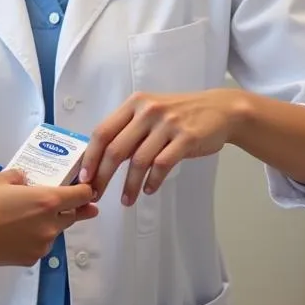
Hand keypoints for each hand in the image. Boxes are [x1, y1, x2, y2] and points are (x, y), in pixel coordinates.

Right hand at [0, 169, 98, 266]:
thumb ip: (19, 177)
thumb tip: (25, 181)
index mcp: (48, 200)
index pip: (82, 196)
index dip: (86, 191)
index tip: (86, 189)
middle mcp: (50, 225)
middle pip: (72, 215)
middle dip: (70, 208)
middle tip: (62, 202)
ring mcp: (42, 245)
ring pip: (55, 232)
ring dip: (49, 224)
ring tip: (27, 218)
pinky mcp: (30, 259)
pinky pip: (40, 245)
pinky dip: (35, 238)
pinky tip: (17, 233)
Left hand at [81, 89, 242, 203]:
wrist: (220, 110)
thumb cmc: (181, 114)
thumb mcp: (151, 112)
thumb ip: (129, 130)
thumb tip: (101, 159)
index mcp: (135, 104)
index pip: (103, 131)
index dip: (91, 156)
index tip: (84, 177)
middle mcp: (148, 111)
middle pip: (116, 149)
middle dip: (103, 176)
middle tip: (96, 195)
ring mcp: (168, 124)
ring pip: (139, 161)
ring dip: (129, 185)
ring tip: (126, 201)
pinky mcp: (186, 138)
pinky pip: (162, 165)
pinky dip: (152, 181)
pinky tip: (148, 190)